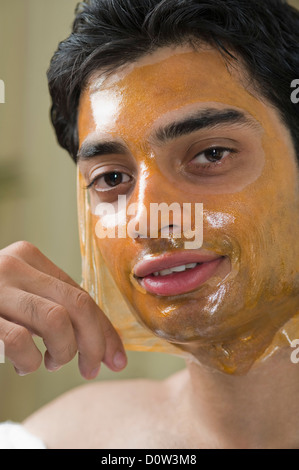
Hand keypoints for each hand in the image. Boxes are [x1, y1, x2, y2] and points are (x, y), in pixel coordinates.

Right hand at [0, 241, 126, 378]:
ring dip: (64, 351)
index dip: (104, 328)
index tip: (117, 356)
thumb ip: (53, 304)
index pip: (81, 294)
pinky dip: (31, 361)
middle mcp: (13, 266)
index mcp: (29, 258)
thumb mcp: (21, 294)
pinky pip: (19, 340)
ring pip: (56, 321)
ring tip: (53, 363)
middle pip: (77, 304)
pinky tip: (25, 366)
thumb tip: (101, 338)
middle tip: (93, 368)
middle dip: (95, 342)